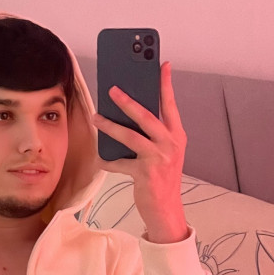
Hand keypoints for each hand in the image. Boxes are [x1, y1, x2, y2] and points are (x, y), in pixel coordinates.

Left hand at [92, 62, 188, 243]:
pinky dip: (109, 160)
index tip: (162, 64)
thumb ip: (153, 133)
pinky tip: (101, 158)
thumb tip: (129, 112)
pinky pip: (121, 163)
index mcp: (176, 136)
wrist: (166, 209)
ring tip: (96, 118)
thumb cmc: (162, 177)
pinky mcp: (145, 173)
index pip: (170, 105)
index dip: (166, 84)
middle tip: (112, 89)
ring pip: (130, 136)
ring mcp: (159, 158)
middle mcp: (170, 144)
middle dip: (128, 101)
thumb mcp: (164, 152)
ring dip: (110, 126)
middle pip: (147, 116)